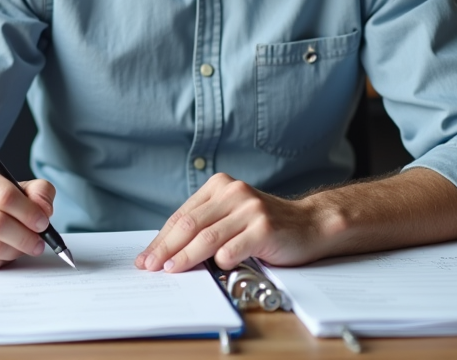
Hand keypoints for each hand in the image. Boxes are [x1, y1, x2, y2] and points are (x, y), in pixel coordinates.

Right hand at [0, 160, 56, 269]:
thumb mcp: (10, 185)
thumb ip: (37, 191)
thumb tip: (44, 210)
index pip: (5, 195)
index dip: (29, 212)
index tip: (43, 223)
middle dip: (25, 237)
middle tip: (38, 243)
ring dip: (14, 251)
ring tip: (22, 248)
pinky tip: (3, 254)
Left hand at [136, 173, 327, 272]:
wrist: (309, 225)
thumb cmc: (266, 225)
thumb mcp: (233, 216)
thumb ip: (206, 225)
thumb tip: (167, 251)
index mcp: (220, 186)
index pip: (183, 215)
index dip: (162, 238)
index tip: (147, 257)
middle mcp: (234, 192)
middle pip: (190, 225)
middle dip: (166, 249)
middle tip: (150, 267)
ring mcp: (250, 209)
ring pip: (207, 237)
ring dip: (185, 258)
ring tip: (171, 271)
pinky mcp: (264, 227)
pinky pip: (232, 249)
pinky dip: (219, 261)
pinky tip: (213, 269)